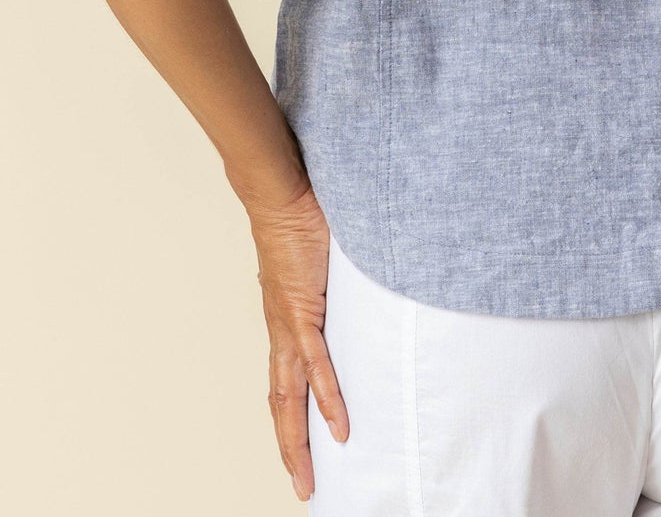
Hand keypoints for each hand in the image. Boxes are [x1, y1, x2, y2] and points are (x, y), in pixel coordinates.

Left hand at [244, 177, 349, 501]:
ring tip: (309, 474)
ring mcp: (290, 325)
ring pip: (292, 396)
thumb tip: (356, 290)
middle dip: (290, 449)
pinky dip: (327, 396)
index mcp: (285, 327)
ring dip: (299, 439)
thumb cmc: (303, 222)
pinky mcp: (302, 310)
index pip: (284, 387)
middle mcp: (282, 334)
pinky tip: (338, 424)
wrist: (281, 196)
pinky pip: (316, 363)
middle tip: (302, 486)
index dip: (289, 424)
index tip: (300, 455)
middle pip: (282, 405)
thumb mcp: (323, 268)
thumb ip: (335, 286)